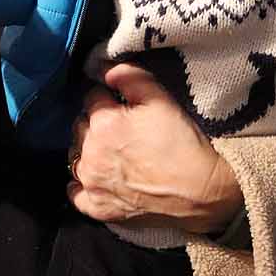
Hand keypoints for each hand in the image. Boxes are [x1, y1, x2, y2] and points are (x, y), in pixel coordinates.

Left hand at [68, 63, 243, 234]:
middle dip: (96, 122)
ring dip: (87, 149)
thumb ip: (128, 76)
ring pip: (74, 155)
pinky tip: (96, 177)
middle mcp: (90, 153)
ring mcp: (92, 182)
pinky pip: (74, 192)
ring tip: (112, 152)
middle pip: (80, 125)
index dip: (108, 97)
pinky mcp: (97, 207)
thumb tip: (103, 67)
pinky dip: (81, 183)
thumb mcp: (161, 98)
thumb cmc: (182, 142)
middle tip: (122, 128)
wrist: (201, 191)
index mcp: (103, 123)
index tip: (122, 104)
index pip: (91, 97)